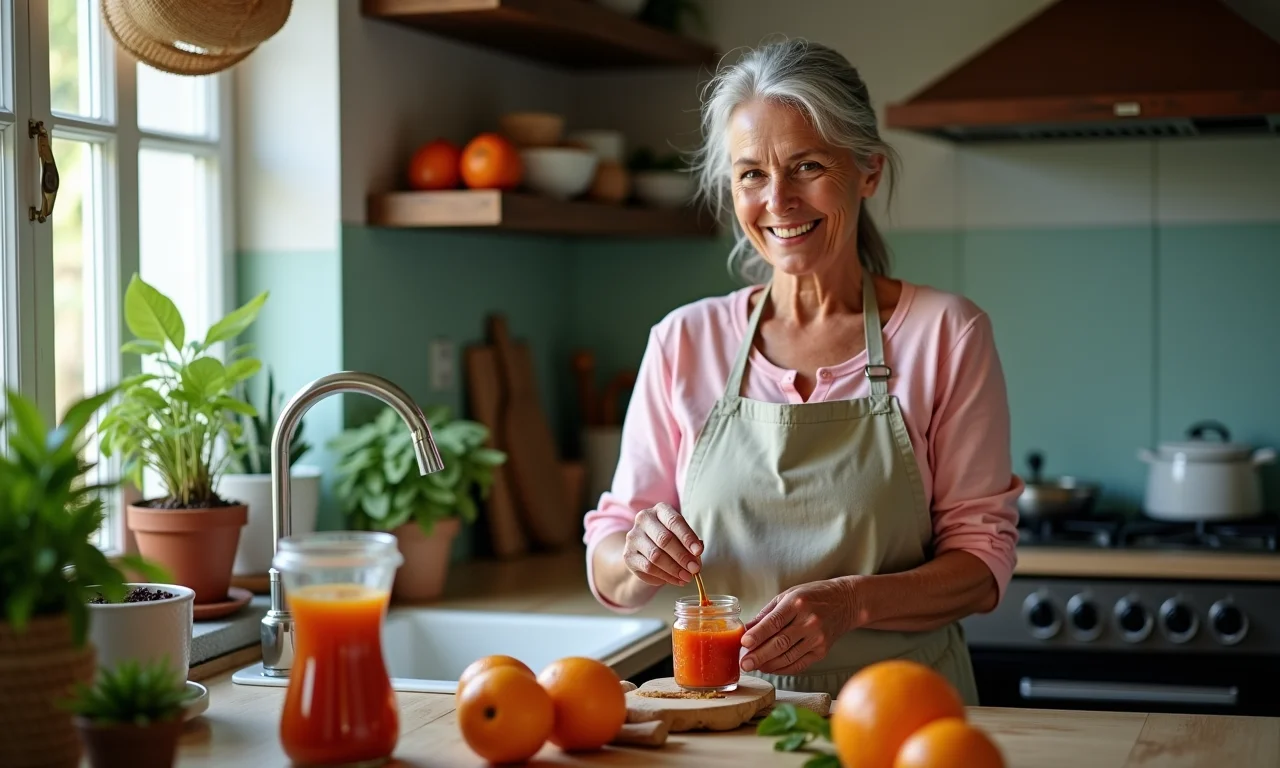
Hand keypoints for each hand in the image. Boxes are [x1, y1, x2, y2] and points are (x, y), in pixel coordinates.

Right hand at [622, 502, 703, 587]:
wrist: (646, 552)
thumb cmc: (670, 540)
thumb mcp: (682, 537)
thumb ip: (691, 543)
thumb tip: (697, 554)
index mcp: (660, 510)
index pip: (674, 521)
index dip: (687, 537)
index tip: (698, 551)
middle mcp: (644, 519)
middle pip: (664, 538)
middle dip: (682, 556)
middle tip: (695, 568)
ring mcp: (634, 536)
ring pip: (655, 555)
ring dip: (674, 569)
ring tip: (687, 577)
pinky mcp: (628, 555)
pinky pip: (648, 567)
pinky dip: (665, 576)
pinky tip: (676, 580)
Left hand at [740, 578, 858, 675]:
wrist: (846, 602)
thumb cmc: (813, 595)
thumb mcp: (788, 595)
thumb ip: (766, 614)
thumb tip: (746, 630)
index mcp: (797, 603)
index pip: (774, 622)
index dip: (758, 635)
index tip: (744, 644)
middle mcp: (809, 621)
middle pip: (780, 643)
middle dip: (759, 655)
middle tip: (745, 664)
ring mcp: (817, 638)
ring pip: (788, 656)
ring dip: (768, 664)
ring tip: (754, 666)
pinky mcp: (822, 651)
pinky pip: (799, 664)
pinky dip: (783, 669)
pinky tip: (770, 668)